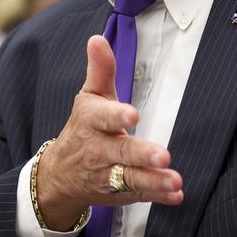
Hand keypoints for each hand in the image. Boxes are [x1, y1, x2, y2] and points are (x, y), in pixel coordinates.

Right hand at [35, 35, 183, 230]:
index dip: (117, 116)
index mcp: (91, 122)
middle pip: (121, 152)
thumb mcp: (90, 98)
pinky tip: (175, 195)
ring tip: (174, 182)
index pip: (104, 118)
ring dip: (154, 181)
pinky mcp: (120, 192)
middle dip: (141, 155)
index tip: (132, 116)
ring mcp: (108, 174)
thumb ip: (100, 71)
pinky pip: (139, 195)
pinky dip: (157, 197)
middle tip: (163, 156)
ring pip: (131, 179)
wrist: (61, 173)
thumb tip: (97, 39)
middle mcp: (98, 150)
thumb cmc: (84, 128)